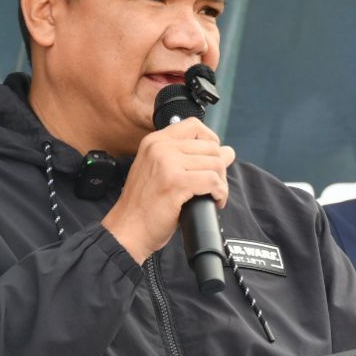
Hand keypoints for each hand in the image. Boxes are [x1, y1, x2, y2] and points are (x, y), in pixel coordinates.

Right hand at [102, 118, 234, 262]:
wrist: (127, 230)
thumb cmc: (144, 206)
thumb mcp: (161, 173)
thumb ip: (189, 158)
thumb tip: (228, 151)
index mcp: (154, 142)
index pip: (194, 126)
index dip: (211, 142)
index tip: (211, 162)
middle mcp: (160, 147)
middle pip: (210, 147)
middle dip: (219, 168)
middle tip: (214, 187)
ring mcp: (167, 163)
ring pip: (215, 163)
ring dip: (221, 183)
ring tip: (213, 195)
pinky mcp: (176, 182)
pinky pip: (212, 181)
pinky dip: (220, 193)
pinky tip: (215, 202)